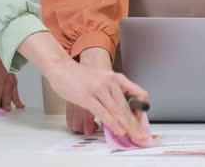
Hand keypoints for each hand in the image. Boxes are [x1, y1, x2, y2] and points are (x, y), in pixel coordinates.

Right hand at [18, 33, 150, 145]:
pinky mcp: (87, 97)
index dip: (142, 109)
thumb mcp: (103, 79)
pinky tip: (119, 130)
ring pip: (118, 111)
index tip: (141, 120)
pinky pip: (104, 113)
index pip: (139, 93)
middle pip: (128, 107)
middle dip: (136, 124)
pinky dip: (113, 124)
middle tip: (142, 135)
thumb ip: (113, 92)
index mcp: (117, 78)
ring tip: (134, 136)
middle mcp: (111, 82)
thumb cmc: (82, 76)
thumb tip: (122, 111)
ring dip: (127, 127)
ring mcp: (99, 89)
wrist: (62, 67)